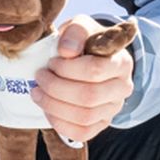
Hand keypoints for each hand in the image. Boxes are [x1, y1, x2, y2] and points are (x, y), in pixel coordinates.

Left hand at [37, 19, 135, 148]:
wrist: (89, 57)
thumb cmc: (84, 41)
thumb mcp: (81, 26)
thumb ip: (75, 32)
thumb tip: (66, 51)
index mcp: (121, 62)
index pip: (95, 70)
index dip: (67, 68)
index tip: (51, 61)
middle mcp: (122, 88)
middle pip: (88, 96)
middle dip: (55, 87)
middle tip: (39, 76)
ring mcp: (113, 108)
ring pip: (84, 117)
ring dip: (53, 105)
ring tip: (37, 92)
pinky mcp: (102, 123)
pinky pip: (82, 133)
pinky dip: (60, 123)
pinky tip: (47, 109)